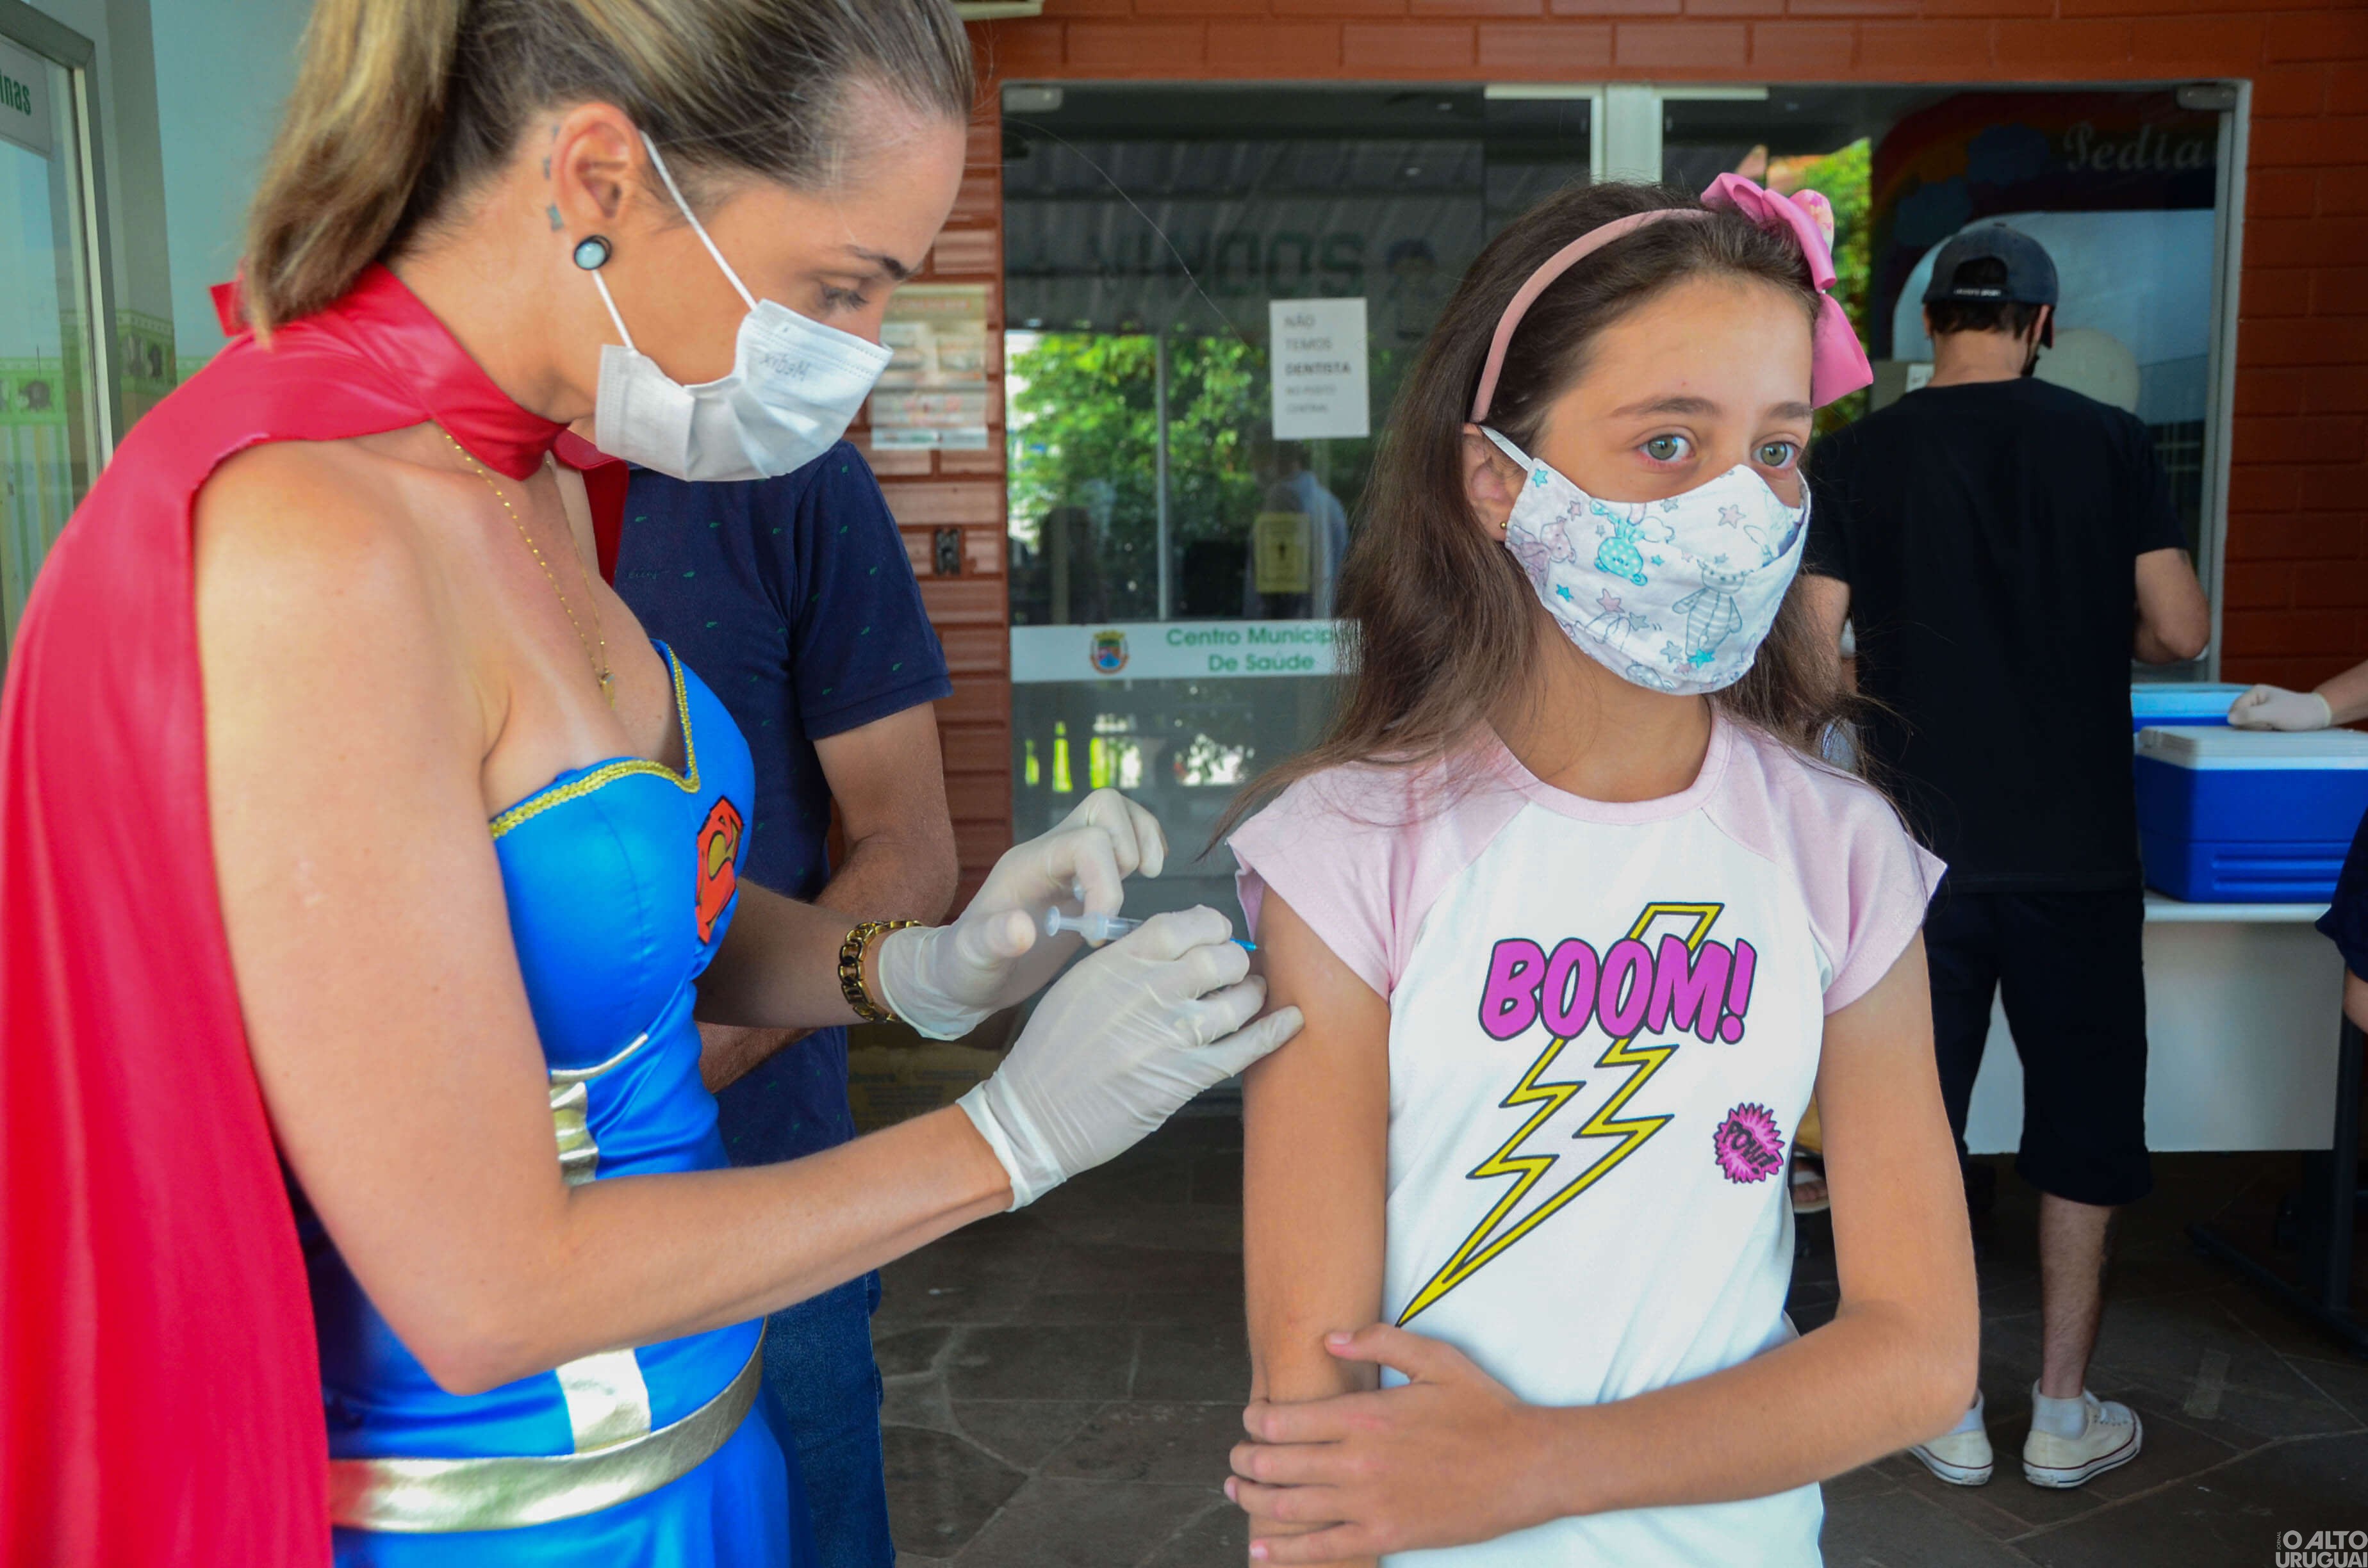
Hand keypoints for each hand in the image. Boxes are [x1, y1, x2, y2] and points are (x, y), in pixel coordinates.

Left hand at [875, 789, 1164, 1038]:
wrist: (965, 974)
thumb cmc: (965, 969)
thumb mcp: (972, 961)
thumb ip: (992, 942)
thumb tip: (1024, 929)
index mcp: (1028, 864)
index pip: (1086, 842)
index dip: (1107, 883)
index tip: (1096, 932)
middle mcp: (1051, 850)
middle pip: (1106, 806)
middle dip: (1129, 852)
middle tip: (1113, 907)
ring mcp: (1069, 859)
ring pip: (1120, 813)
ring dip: (1142, 844)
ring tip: (1138, 885)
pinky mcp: (1086, 874)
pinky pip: (1126, 834)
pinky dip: (1146, 848)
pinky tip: (1142, 881)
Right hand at [958, 907, 1300, 1207]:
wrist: (1034, 1115)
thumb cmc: (1053, 1049)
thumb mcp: (1080, 985)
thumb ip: (1128, 960)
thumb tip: (1181, 945)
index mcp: (1118, 964)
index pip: (1184, 924)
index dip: (1212, 926)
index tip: (1216, 935)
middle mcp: (1147, 993)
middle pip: (1220, 957)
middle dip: (1236, 961)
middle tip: (1235, 971)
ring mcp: (1168, 1037)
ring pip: (1238, 1000)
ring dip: (1253, 994)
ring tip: (1250, 995)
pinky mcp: (1183, 1078)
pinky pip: (1244, 1049)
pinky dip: (1274, 1032)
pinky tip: (1290, 1021)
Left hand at [1227, 1325, 1563, 1563]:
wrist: (1527, 1467)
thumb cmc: (1483, 1409)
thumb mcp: (1435, 1358)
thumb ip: (1379, 1339)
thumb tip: (1329, 1336)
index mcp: (1365, 1415)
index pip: (1286, 1418)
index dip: (1256, 1419)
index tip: (1250, 1417)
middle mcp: (1357, 1461)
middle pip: (1277, 1463)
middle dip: (1246, 1459)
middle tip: (1235, 1456)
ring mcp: (1369, 1503)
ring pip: (1290, 1506)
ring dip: (1253, 1499)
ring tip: (1236, 1489)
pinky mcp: (1385, 1535)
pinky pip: (1323, 1548)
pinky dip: (1285, 1550)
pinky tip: (1259, 1547)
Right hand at [2227, 683, 2332, 731]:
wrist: (2318, 715)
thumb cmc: (2297, 712)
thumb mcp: (2273, 714)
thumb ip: (2250, 715)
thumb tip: (2229, 718)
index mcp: (2255, 692)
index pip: (2235, 709)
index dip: (2245, 720)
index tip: (2263, 723)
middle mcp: (2256, 698)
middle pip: (2240, 716)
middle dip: (2253, 725)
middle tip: (2270, 725)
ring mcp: (2261, 707)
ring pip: (2247, 723)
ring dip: (2258, 728)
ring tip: (2274, 726)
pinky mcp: (2267, 716)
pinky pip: (2256, 725)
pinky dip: (2263, 729)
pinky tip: (2274, 728)